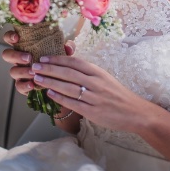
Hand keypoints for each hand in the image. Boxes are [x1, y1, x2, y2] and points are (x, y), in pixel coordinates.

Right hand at [0, 30, 73, 96]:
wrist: (62, 84)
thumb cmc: (59, 63)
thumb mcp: (64, 53)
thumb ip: (67, 48)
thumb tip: (68, 47)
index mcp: (25, 47)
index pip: (11, 39)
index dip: (10, 36)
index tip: (16, 37)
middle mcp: (19, 59)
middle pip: (7, 55)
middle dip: (15, 55)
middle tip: (28, 58)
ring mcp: (20, 72)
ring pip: (13, 71)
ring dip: (22, 71)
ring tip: (33, 72)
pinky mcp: (23, 85)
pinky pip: (19, 86)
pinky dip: (25, 85)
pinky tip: (32, 85)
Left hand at [29, 52, 150, 134]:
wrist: (135, 112)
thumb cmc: (117, 95)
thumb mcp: (104, 78)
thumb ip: (87, 73)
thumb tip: (66, 67)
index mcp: (98, 72)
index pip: (74, 62)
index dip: (57, 59)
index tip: (43, 58)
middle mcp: (95, 83)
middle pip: (68, 73)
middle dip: (49, 68)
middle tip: (34, 66)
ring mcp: (94, 97)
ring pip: (68, 87)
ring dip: (50, 82)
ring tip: (37, 78)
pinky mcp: (93, 111)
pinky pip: (73, 103)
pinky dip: (60, 97)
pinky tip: (49, 93)